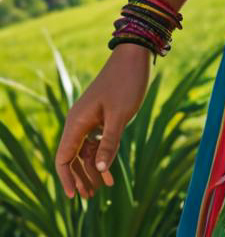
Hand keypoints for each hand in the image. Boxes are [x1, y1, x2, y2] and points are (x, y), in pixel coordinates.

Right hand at [54, 43, 150, 198]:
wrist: (134, 54)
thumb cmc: (126, 82)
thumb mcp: (120, 116)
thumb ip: (110, 143)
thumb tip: (100, 169)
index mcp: (77, 121)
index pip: (64, 157)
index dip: (67, 179)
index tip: (75, 196)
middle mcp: (79, 120)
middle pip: (73, 156)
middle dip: (81, 177)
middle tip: (92, 196)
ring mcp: (89, 117)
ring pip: (86, 149)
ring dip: (94, 167)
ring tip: (105, 187)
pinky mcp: (101, 114)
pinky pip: (96, 139)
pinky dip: (102, 153)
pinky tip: (110, 167)